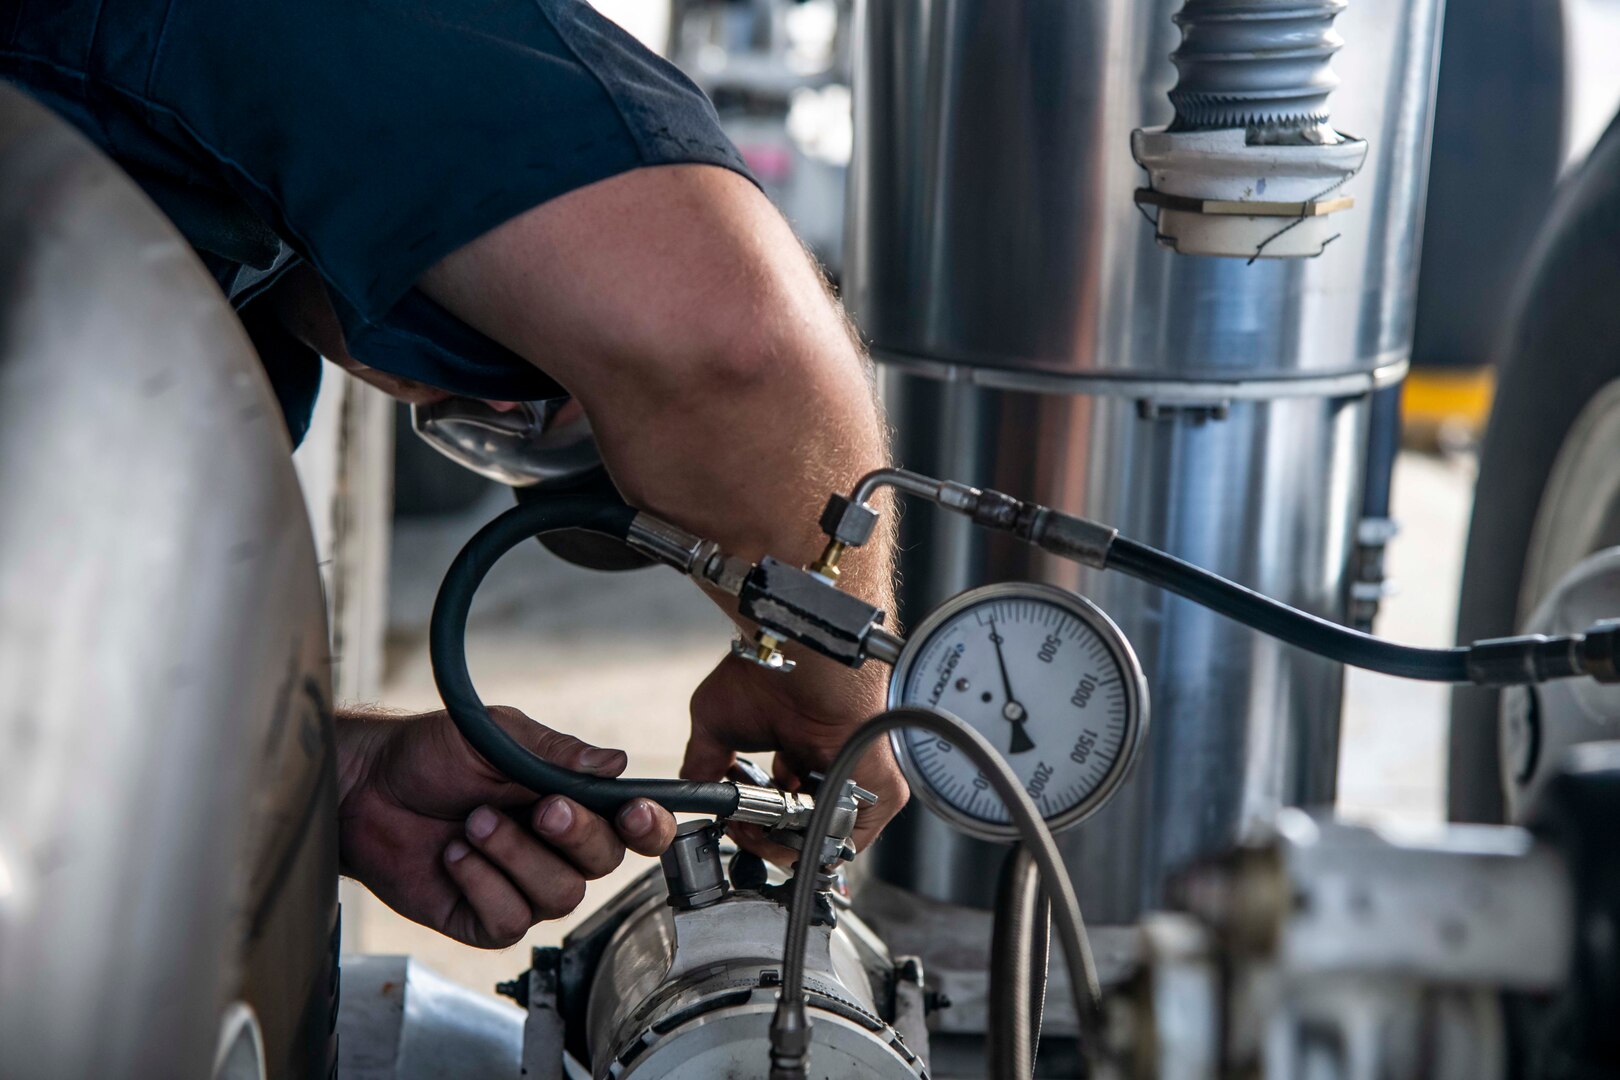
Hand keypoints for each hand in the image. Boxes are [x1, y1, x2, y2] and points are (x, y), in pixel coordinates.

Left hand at [336, 706, 675, 947]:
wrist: (366, 787)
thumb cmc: (432, 755)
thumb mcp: (497, 736)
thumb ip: (557, 751)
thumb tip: (615, 762)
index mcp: (574, 801)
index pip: (635, 827)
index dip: (648, 826)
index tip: (633, 812)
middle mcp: (557, 849)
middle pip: (604, 862)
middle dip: (573, 834)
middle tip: (538, 806)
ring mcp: (523, 886)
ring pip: (560, 896)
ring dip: (515, 856)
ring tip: (473, 822)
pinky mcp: (485, 918)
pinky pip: (509, 920)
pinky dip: (482, 883)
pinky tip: (454, 856)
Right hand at [682, 652, 907, 861]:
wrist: (799, 666)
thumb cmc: (765, 677)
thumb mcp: (716, 725)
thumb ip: (706, 766)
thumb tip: (697, 795)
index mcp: (799, 749)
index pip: (779, 804)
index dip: (752, 817)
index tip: (733, 815)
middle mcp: (828, 766)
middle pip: (796, 825)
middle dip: (762, 831)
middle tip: (742, 822)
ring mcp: (854, 781)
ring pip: (817, 836)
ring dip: (779, 838)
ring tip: (758, 820)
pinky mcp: (878, 795)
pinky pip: (846, 839)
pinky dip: (809, 841)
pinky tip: (782, 823)